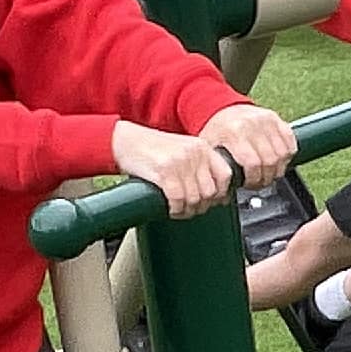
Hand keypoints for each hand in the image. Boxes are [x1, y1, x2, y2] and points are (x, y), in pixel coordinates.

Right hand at [115, 120, 232, 216]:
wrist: (124, 141)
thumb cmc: (151, 149)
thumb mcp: (182, 151)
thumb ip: (199, 165)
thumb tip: (216, 193)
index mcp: (202, 146)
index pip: (226, 175)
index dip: (220, 193)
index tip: (213, 202)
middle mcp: (194, 152)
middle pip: (210, 192)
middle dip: (201, 206)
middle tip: (191, 209)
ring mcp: (180, 161)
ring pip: (194, 198)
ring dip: (187, 211)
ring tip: (179, 210)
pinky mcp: (164, 171)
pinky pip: (178, 200)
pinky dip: (175, 209)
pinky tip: (170, 208)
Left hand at [202, 102, 299, 185]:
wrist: (222, 108)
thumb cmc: (217, 131)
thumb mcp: (211, 149)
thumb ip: (218, 170)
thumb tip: (223, 196)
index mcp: (233, 133)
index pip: (252, 164)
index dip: (253, 180)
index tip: (248, 184)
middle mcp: (252, 125)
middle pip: (270, 161)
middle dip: (266, 178)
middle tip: (259, 182)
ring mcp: (266, 121)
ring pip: (283, 155)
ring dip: (277, 169)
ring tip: (268, 173)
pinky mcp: (277, 120)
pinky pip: (290, 143)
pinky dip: (287, 156)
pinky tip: (277, 161)